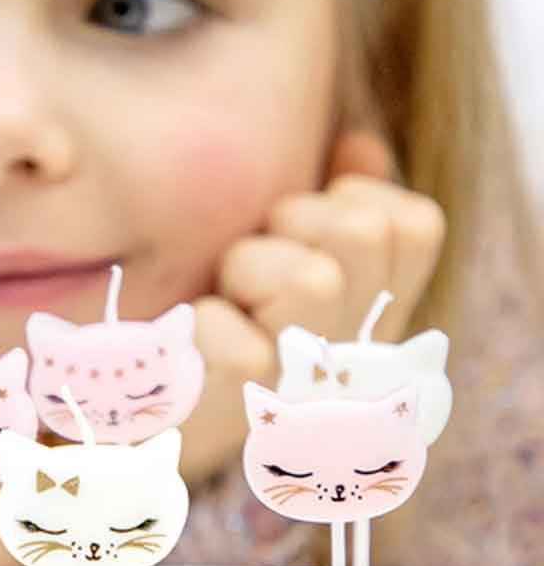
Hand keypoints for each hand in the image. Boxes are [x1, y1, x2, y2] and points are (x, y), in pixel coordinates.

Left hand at [179, 132, 445, 486]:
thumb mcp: (283, 264)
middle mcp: (361, 359)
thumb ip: (331, 203)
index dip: (346, 202)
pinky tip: (193, 350)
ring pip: (312, 279)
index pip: (413, 226)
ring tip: (224, 303)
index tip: (294, 233)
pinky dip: (203, 326)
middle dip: (290, 225)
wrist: (152, 420)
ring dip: (246, 269)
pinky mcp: (251, 414)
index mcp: (375, 316)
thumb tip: (358, 145)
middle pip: (364, 232)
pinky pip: (236, 341)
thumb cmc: (216, 329)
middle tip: (249, 271)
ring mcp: (312, 390)